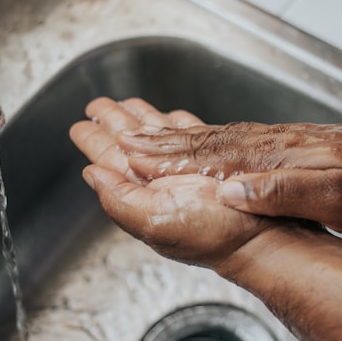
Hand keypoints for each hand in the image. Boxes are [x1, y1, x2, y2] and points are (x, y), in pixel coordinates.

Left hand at [69, 97, 274, 267]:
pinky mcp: (216, 162)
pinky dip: (180, 125)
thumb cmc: (213, 235)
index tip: (81, 124)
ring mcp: (190, 170)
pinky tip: (173, 117)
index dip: (94, 140)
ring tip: (128, 104)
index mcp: (144, 192)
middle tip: (100, 104)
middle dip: (115, 121)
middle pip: (131, 143)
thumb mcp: (154, 221)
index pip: (111, 160)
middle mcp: (164, 180)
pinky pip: (193, 136)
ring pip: (160, 136)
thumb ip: (119, 199)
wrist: (260, 236)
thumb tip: (91, 174)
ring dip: (143, 119)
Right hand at [116, 119, 341, 231]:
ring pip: (217, 138)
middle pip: (204, 143)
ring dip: (179, 138)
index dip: (168, 160)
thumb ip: (280, 192)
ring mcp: (278, 142)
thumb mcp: (333, 198)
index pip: (209, 160)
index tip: (132, 157)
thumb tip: (229, 191)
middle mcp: (269, 145)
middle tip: (124, 137)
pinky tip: (203, 139)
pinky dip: (209, 138)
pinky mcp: (289, 144)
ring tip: (149, 133)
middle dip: (161, 142)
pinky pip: (237, 138)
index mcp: (273, 160)